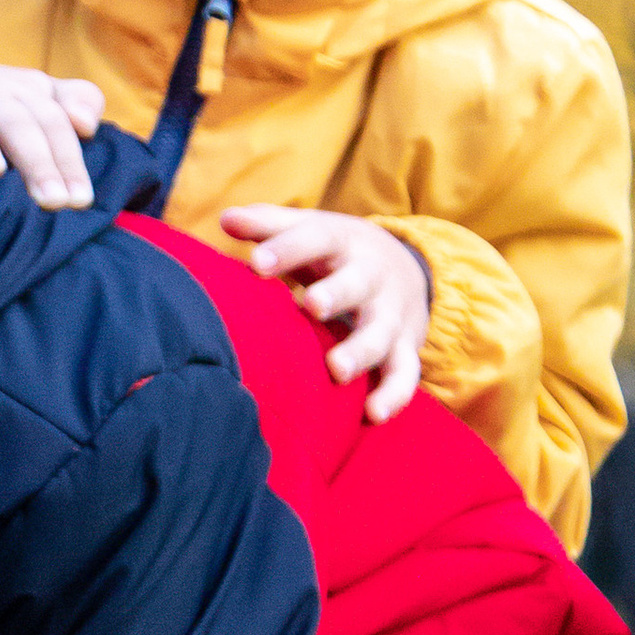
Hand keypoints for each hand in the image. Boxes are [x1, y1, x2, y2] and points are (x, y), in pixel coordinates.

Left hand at [222, 206, 431, 418]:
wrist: (409, 268)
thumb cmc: (337, 254)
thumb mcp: (310, 230)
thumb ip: (268, 226)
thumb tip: (225, 219)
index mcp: (342, 243)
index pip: (316, 239)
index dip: (287, 250)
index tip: (257, 263)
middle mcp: (371, 277)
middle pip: (357, 284)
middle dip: (337, 294)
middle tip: (312, 305)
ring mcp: (391, 315)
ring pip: (381, 334)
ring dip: (361, 352)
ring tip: (337, 370)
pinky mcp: (405, 349)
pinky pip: (405, 374)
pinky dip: (394, 395)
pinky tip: (372, 414)